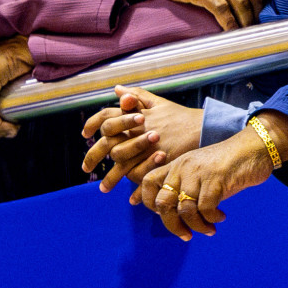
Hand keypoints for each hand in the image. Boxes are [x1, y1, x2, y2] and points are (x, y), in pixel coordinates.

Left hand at [81, 85, 202, 192]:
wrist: (203, 127)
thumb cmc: (179, 115)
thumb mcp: (158, 102)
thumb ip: (137, 96)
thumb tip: (118, 90)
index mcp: (136, 116)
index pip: (107, 118)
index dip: (93, 124)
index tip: (85, 135)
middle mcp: (139, 131)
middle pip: (110, 146)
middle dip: (94, 157)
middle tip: (86, 169)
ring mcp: (149, 148)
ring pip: (123, 165)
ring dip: (112, 179)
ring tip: (104, 189)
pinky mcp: (160, 161)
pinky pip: (143, 177)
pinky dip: (137, 189)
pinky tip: (131, 198)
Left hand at [141, 128, 274, 239]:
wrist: (255, 147)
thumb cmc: (229, 164)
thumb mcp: (201, 172)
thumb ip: (186, 187)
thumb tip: (173, 214)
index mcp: (177, 164)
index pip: (147, 182)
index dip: (149, 202)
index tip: (163, 215)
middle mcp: (183, 167)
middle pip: (162, 202)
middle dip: (172, 225)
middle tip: (185, 235)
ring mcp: (198, 173)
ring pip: (184, 209)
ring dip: (196, 226)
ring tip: (208, 230)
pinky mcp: (215, 179)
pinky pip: (205, 208)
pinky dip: (212, 218)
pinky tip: (220, 217)